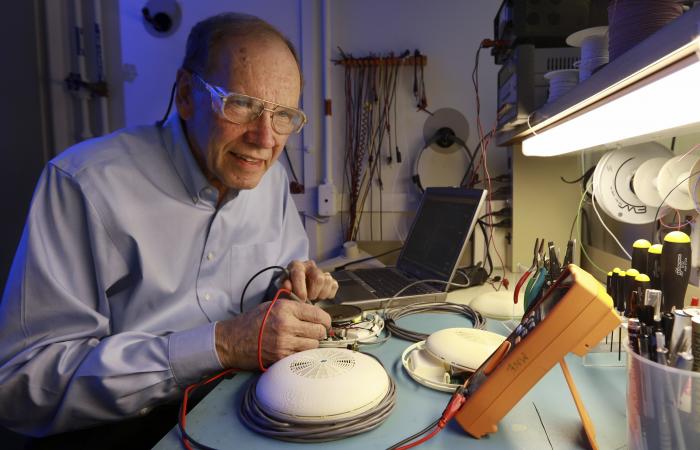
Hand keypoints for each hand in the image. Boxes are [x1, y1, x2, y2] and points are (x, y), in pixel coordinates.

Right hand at [215, 299, 331, 369]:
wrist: (231, 341)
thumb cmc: (251, 322)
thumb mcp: (272, 305)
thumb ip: (293, 307)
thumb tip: (313, 312)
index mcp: (285, 309)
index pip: (317, 314)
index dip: (325, 319)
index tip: (325, 322)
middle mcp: (286, 325)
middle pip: (319, 331)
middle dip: (320, 332)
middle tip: (316, 332)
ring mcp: (284, 343)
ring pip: (313, 345)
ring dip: (312, 343)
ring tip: (304, 340)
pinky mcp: (281, 358)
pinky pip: (302, 356)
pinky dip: (303, 353)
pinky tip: (296, 349)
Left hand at [282, 260, 338, 300]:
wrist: (296, 291)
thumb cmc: (289, 289)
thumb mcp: (282, 288)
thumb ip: (284, 287)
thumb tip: (287, 286)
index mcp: (296, 266)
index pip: (299, 273)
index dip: (300, 287)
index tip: (302, 298)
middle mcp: (310, 266)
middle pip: (318, 277)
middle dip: (313, 292)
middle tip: (308, 299)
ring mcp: (321, 271)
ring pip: (327, 281)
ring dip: (321, 293)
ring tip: (313, 298)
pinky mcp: (330, 279)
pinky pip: (334, 285)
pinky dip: (328, 293)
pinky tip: (320, 296)